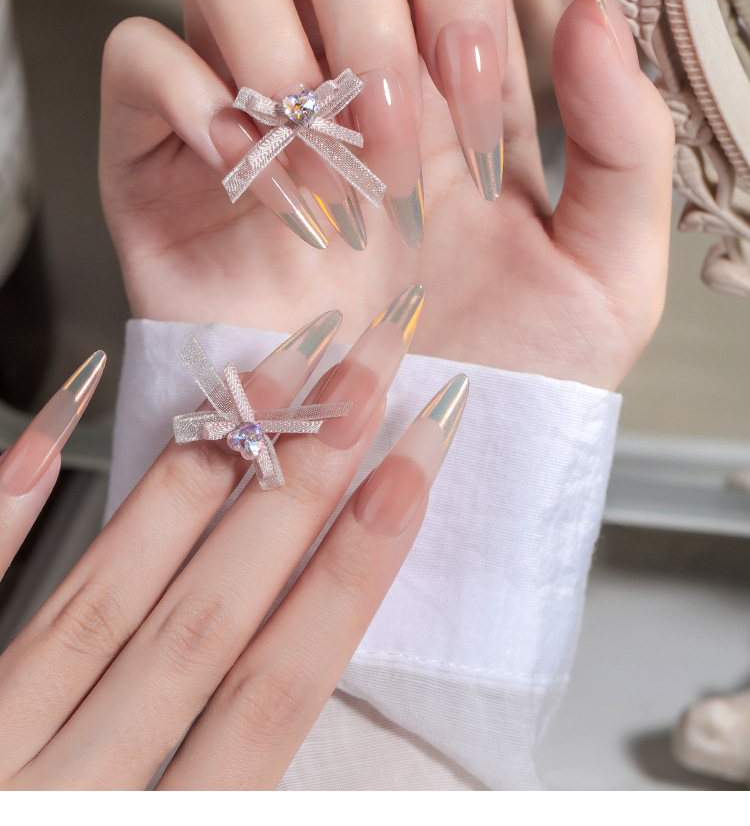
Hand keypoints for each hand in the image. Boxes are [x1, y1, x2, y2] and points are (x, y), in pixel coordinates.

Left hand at [0, 290, 463, 788]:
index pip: (275, 691)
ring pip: (109, 596)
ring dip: (197, 477)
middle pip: (206, 620)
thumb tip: (297, 676)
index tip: (415, 467)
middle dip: (299, 487)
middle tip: (367, 371)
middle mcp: (71, 795)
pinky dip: (7, 508)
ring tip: (270, 372)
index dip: (353, 573)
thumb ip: (234, 780)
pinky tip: (56, 421)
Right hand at [100, 0, 673, 389]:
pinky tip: (253, 177)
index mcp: (451, 66)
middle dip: (373, 11)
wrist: (393, 475)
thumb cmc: (497, 380)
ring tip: (326, 164)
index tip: (478, 113)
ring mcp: (250, 96)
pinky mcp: (161, 156)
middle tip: (402, 140)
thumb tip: (593, 9)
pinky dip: (191, 98)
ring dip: (279, 43)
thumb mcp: (607, 277)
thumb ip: (627, 144)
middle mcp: (345, 58)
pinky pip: (138, 52)